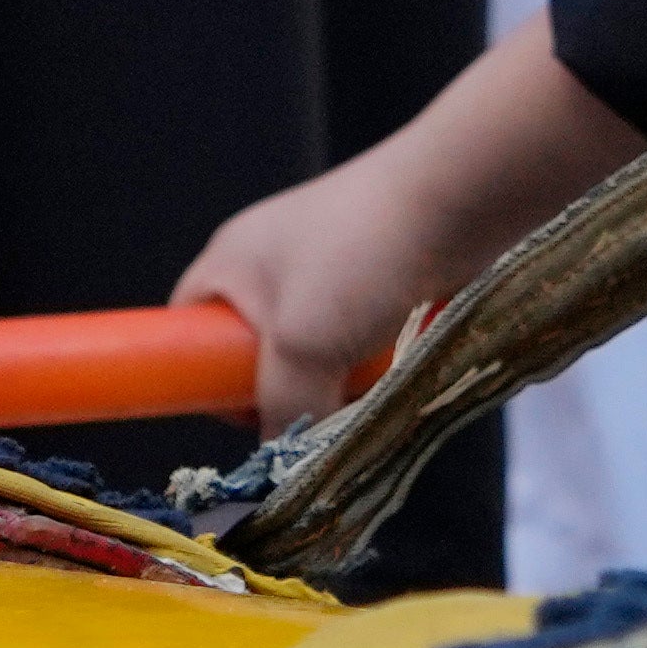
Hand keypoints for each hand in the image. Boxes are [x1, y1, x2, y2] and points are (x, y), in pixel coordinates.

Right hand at [177, 16, 644, 423]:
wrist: (460, 193)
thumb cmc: (362, 258)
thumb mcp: (302, 345)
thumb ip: (283, 406)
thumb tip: (283, 453)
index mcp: (230, 261)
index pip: (186, 329)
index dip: (201, 377)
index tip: (245, 414)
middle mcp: (272, 257)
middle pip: (255, 345)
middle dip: (284, 385)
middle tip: (310, 411)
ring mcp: (330, 262)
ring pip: (316, 345)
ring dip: (337, 376)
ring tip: (364, 389)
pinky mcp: (380, 269)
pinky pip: (362, 333)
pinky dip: (375, 357)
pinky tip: (398, 366)